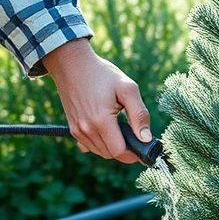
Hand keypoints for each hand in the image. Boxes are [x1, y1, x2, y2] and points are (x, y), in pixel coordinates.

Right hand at [42, 38, 151, 163]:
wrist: (72, 64)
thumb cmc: (102, 74)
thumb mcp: (127, 88)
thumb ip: (139, 114)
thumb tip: (146, 138)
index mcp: (102, 121)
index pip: (120, 153)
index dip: (134, 154)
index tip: (143, 145)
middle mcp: (87, 130)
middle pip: (111, 154)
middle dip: (125, 149)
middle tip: (133, 131)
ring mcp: (77, 130)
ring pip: (100, 151)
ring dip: (112, 146)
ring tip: (118, 125)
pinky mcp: (72, 128)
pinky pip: (89, 146)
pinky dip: (100, 143)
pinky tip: (105, 128)